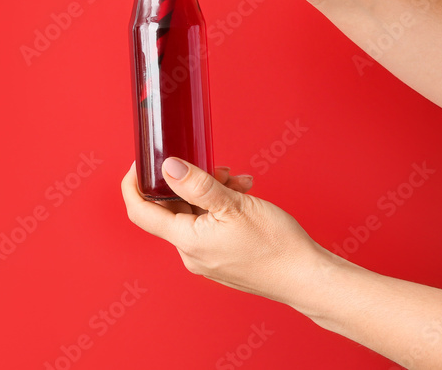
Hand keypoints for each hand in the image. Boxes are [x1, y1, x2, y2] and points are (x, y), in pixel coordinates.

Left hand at [122, 157, 325, 302]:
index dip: (133, 185)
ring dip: (211, 191)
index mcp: (186, 241)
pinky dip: (221, 206)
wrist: (308, 278)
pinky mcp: (222, 258)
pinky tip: (243, 194)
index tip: (139, 163)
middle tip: (213, 168)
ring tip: (237, 181)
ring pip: (195, 214)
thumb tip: (168, 167)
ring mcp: (206, 258)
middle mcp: (191, 253)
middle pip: (171, 208)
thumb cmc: (276, 245)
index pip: (140, 212)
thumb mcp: (233, 204)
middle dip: (188, 181)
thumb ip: (197, 184)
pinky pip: (210, 225)